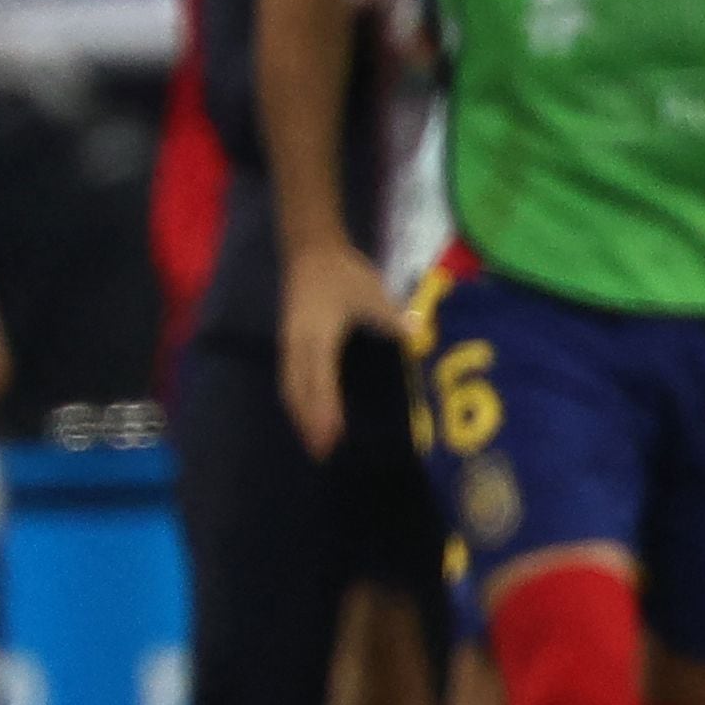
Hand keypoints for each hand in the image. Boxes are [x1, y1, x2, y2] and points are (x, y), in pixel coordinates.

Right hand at [280, 239, 405, 459]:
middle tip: (322, 453)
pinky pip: (290, 380)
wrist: (310, 252)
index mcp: (316, 335)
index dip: (324, 408)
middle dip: (308, 422)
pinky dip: (297, 402)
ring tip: (314, 444)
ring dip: (300, 416)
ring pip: (290, 388)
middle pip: (297, 391)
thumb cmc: (341, 273)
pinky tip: (307, 415)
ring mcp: (290, 345)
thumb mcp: (369, 290)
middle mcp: (297, 345)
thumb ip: (390, 314)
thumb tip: (414, 330)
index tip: (332, 435)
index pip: (319, 379)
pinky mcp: (290, 344)